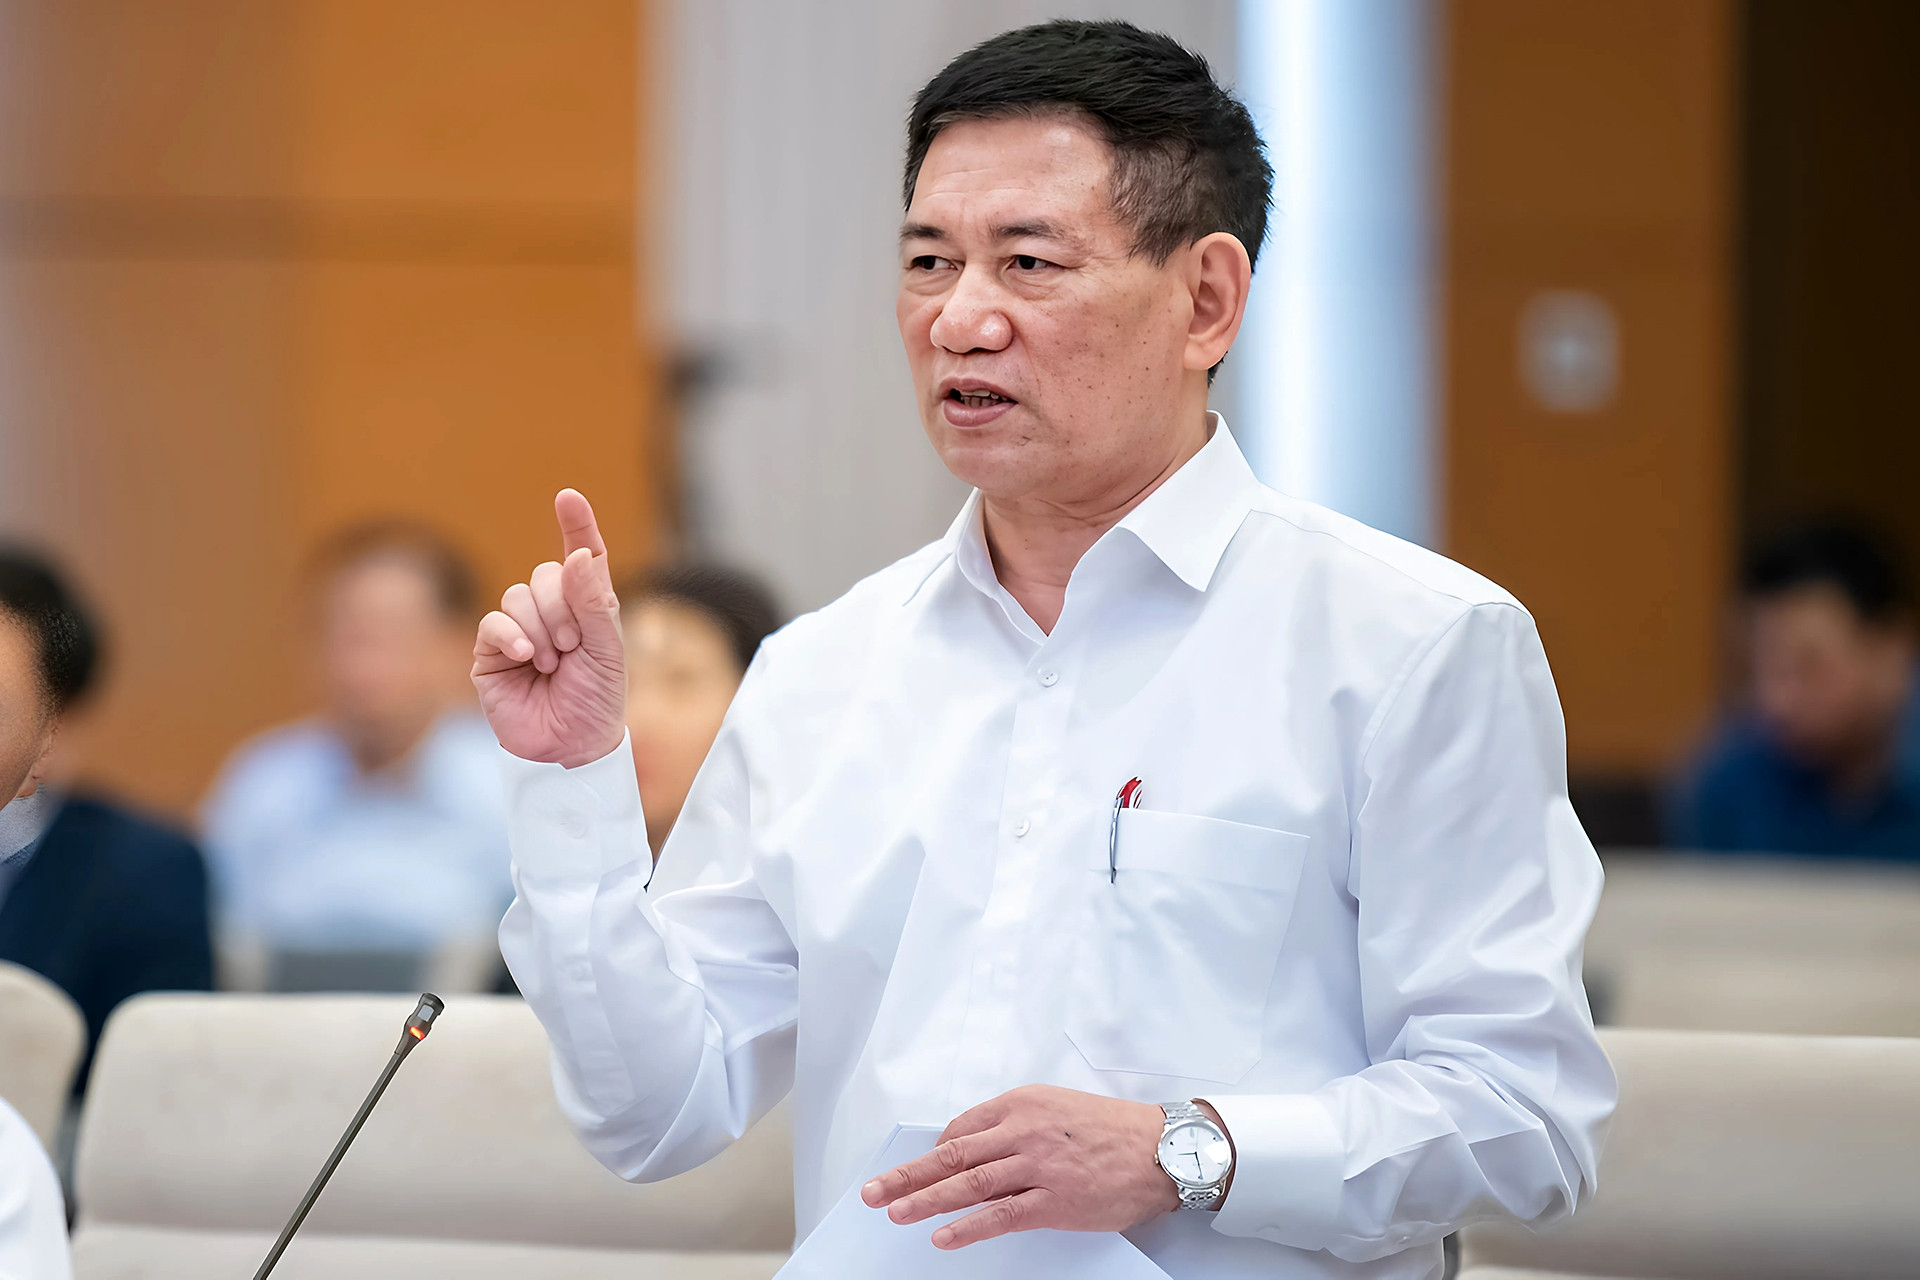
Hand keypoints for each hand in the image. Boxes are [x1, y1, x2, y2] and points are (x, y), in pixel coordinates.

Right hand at [473, 489, 626, 766]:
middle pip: (544, 576)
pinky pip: (494, 622)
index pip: (581, 556)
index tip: (568, 498)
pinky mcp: (491, 653)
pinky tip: (525, 658)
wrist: (571, 746)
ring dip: (540, 628)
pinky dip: (511, 635)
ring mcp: (518, 630)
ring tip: (552, 662)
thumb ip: (594, 603)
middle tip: (573, 646)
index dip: (576, 525)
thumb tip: (578, 557)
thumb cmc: (597, 700)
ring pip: (517, 596)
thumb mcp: (608, 650)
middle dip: (562, 609)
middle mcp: (551, 613)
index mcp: (587, 606)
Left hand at [861, 1085, 1176, 1249]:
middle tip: (873, 1192)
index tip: (914, 1172)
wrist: (1163, 1149)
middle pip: (952, 1155)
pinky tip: (943, 1237)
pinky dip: (968, 1226)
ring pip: (968, 1184)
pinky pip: (1001, 1215)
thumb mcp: (1056, 1108)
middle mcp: (1024, 1131)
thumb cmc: (1111, 1129)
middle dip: (907, 1175)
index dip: (932, 1155)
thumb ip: (1015, 1124)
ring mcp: (1038, 1166)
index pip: (961, 1129)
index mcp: (1021, 1103)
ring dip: (924, 1200)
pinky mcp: (1055, 1201)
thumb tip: (972, 1148)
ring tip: (894, 1212)